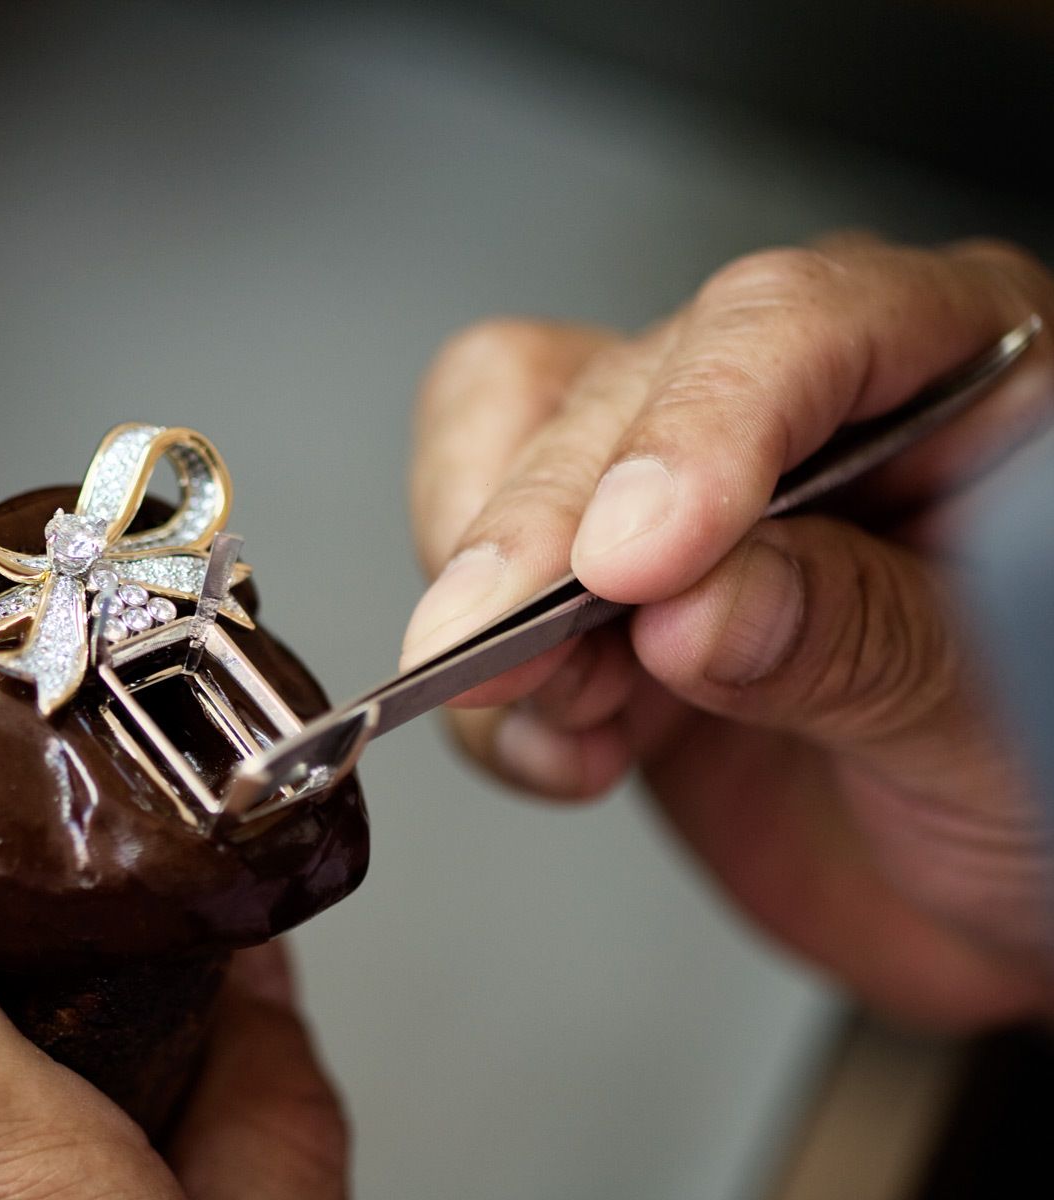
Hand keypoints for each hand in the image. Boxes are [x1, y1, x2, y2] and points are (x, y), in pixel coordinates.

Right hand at [404, 236, 1053, 1030]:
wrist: (1009, 898)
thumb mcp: (1006, 717)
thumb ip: (860, 642)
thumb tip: (694, 609)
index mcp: (958, 370)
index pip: (795, 323)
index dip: (700, 423)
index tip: (636, 558)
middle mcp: (806, 412)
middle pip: (620, 392)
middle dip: (542, 527)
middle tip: (502, 643)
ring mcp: (691, 505)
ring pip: (511, 451)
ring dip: (496, 597)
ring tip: (548, 708)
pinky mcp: (606, 605)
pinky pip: (484, 593)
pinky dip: (488, 694)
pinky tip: (563, 752)